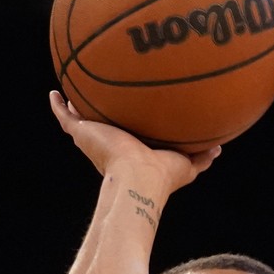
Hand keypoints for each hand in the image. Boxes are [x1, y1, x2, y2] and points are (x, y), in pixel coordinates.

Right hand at [48, 92, 219, 190]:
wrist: (139, 179)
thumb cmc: (162, 177)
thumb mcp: (187, 164)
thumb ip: (201, 156)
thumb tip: (219, 149)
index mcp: (131, 151)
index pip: (127, 138)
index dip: (128, 128)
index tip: (132, 116)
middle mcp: (110, 145)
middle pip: (102, 129)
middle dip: (101, 118)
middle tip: (101, 102)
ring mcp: (94, 139)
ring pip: (81, 122)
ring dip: (77, 109)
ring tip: (73, 94)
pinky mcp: (82, 134)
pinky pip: (65, 117)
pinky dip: (58, 106)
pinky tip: (54, 93)